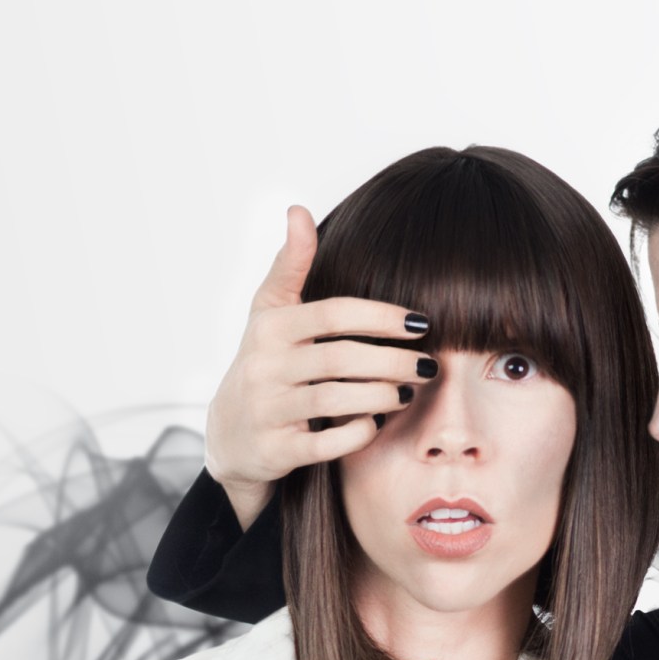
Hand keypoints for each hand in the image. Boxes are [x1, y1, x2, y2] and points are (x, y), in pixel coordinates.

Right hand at [205, 205, 436, 527]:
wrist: (230, 434)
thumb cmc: (264, 362)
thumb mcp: (269, 312)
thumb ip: (290, 264)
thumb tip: (298, 210)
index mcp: (270, 327)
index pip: (333, 314)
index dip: (381, 317)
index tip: (421, 323)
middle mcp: (264, 367)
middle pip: (340, 358)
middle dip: (392, 361)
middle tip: (429, 365)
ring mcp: (267, 410)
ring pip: (334, 400)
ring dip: (382, 396)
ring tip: (410, 392)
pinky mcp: (275, 449)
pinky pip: (325, 444)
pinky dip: (356, 432)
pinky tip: (377, 423)